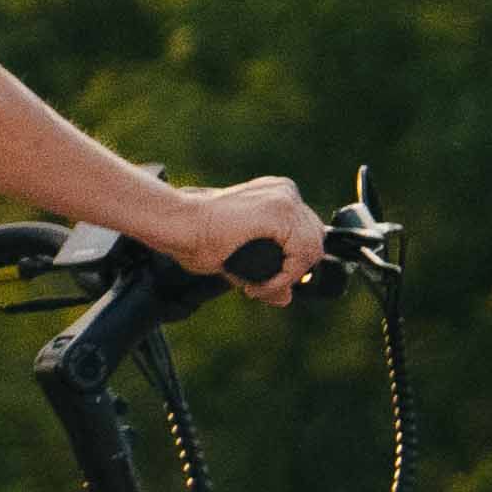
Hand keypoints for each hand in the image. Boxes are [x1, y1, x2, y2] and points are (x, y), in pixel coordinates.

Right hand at [134, 171, 328, 300]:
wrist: (177, 224)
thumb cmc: (196, 237)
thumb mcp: (241, 257)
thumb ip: (266, 273)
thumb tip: (287, 299)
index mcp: (277, 195)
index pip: (307, 234)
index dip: (293, 265)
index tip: (264, 283)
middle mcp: (285, 191)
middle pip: (314, 240)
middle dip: (293, 271)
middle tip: (261, 288)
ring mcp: (285, 199)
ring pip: (311, 250)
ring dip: (286, 278)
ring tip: (257, 289)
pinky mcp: (280, 212)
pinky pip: (300, 255)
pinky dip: (283, 278)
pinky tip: (256, 285)